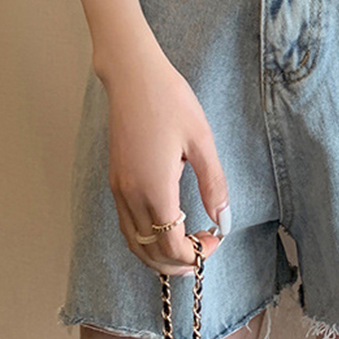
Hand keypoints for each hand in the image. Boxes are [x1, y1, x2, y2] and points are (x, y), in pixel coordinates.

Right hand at [101, 46, 229, 276]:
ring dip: (159, 254)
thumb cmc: (170, 100)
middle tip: (203, 251)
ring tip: (187, 243)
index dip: (195, 254)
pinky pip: (127, 225)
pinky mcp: (115, 179)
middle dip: (177, 263)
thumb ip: (214, 183)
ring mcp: (118, 188)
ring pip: (134, 243)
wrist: (133, 75)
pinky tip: (166, 224)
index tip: (215, 239)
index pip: (171, 246)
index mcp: (154, 188)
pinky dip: (145, 238)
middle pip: (149, 254)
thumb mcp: (201, 140)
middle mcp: (130, 195)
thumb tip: (224, 220)